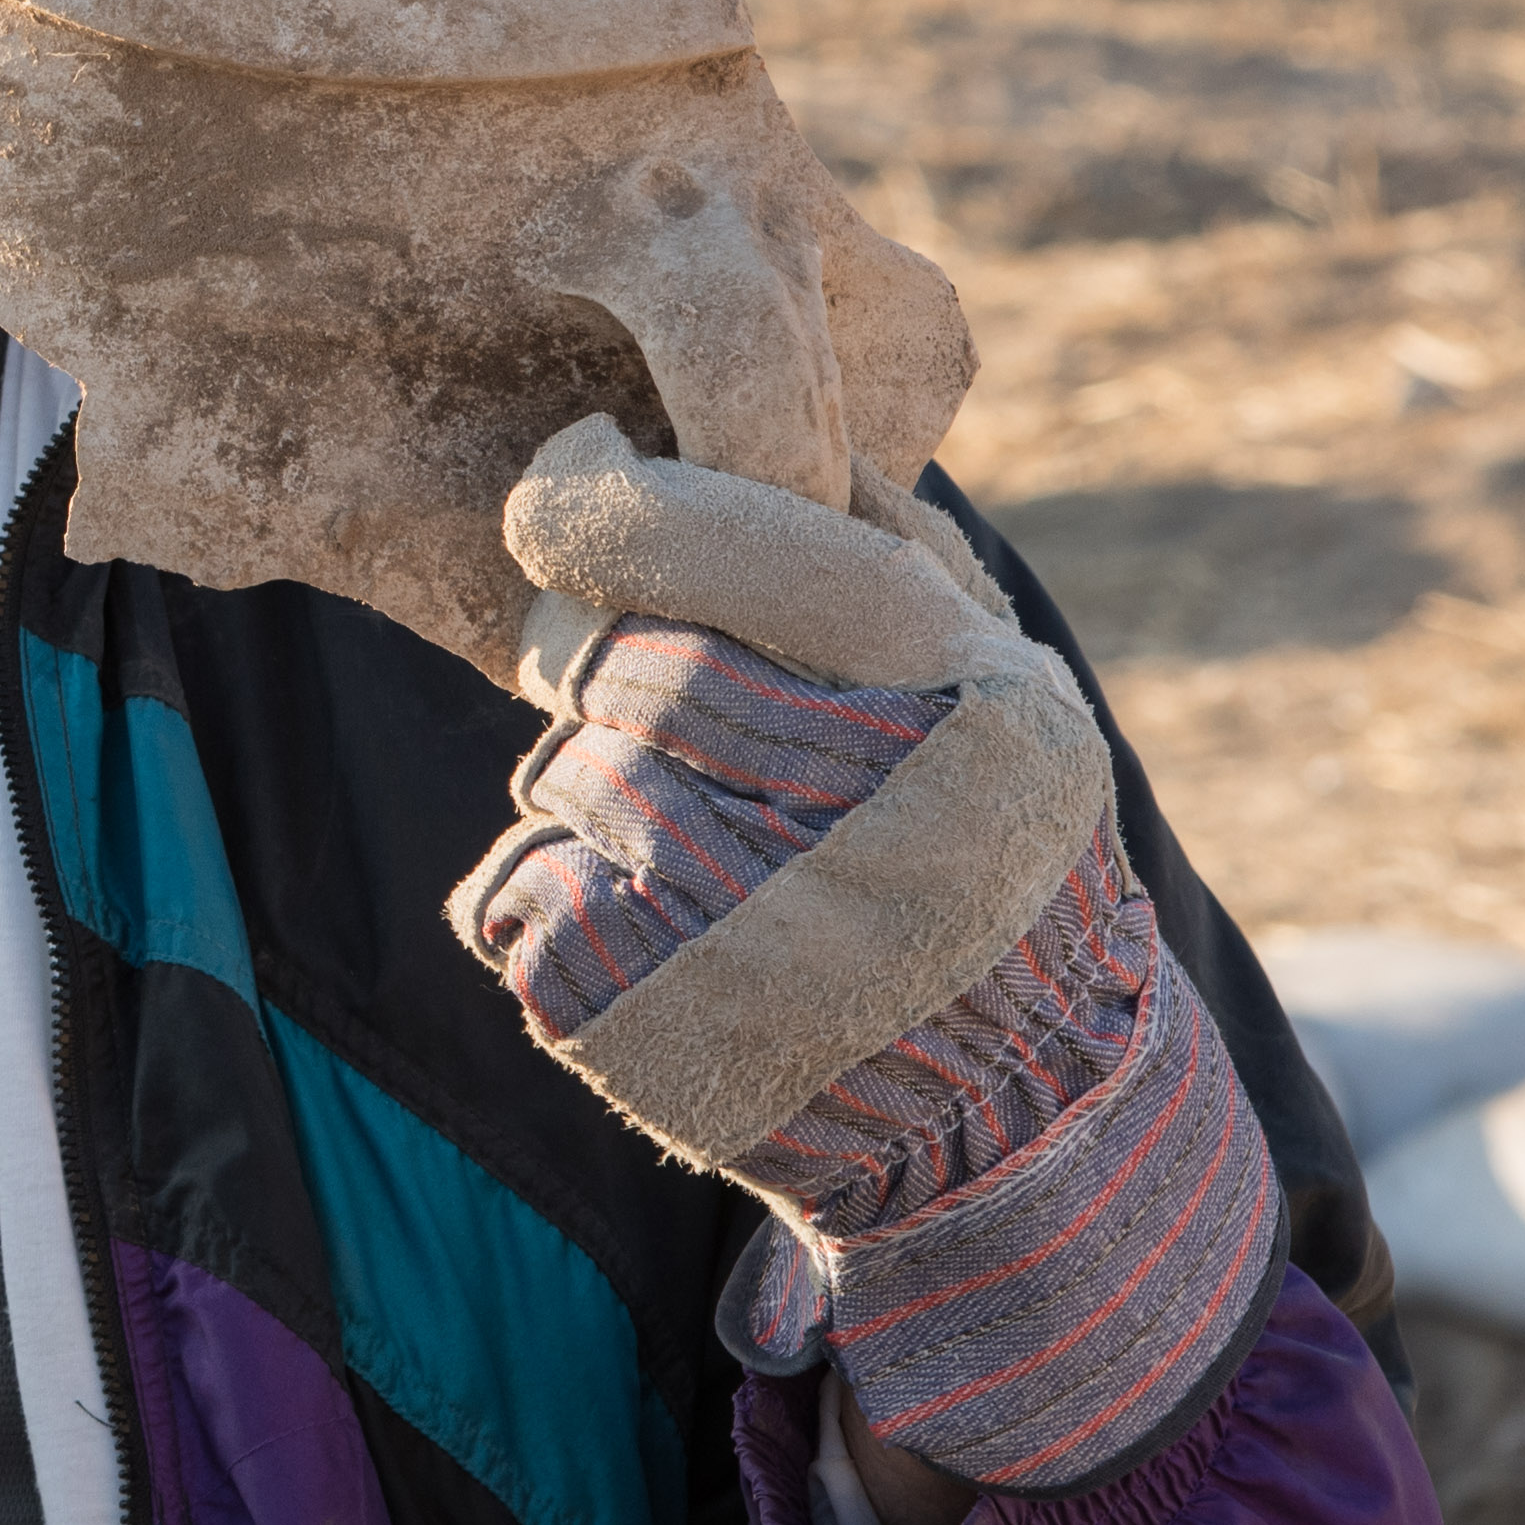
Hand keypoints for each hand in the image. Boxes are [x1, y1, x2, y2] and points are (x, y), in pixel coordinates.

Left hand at [456, 420, 1280, 1495]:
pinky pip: (514, 886)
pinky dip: (548, 895)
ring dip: (589, 786)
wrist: (1011, 1123)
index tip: (568, 466)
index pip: (723, 536)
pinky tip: (656, 935)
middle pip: (613, 654)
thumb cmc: (996, 860)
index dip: (617, 496)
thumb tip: (766, 402)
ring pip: (557, 768)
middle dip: (591, 646)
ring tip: (701, 850)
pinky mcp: (626, 1007)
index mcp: (959, 701)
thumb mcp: (1009, 689)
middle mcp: (853, 802)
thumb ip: (897, 548)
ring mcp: (729, 912)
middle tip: (626, 675)